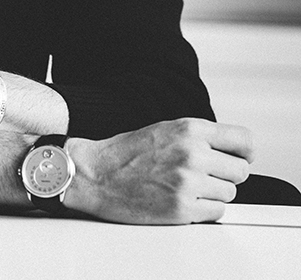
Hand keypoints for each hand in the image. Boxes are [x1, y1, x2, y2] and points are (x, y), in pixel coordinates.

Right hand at [64, 118, 253, 223]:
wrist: (96, 174)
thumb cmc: (127, 152)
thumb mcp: (165, 129)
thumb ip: (199, 137)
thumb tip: (232, 152)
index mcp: (189, 129)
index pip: (243, 140)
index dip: (244, 152)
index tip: (240, 158)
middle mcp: (192, 153)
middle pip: (240, 171)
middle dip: (226, 175)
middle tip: (205, 176)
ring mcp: (188, 182)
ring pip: (229, 193)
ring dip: (213, 193)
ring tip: (187, 186)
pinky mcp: (183, 208)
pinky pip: (216, 212)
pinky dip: (204, 209)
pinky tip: (182, 199)